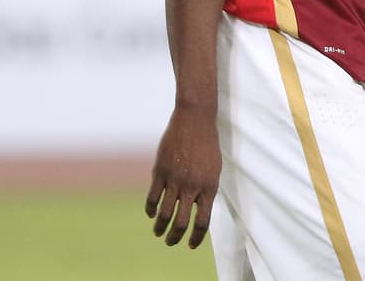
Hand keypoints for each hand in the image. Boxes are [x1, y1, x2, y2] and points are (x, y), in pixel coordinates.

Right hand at [145, 105, 221, 248]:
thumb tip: (198, 209)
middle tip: (170, 242)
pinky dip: (150, 210)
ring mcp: (175, 180)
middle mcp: (192, 187)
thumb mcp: (214, 169)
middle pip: (181, 223)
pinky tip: (151, 214)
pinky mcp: (160, 172)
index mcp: (209, 187)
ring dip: (160, 227)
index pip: (202, 222)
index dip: (196, 238)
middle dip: (175, 237)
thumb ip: (206, 190)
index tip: (191, 245)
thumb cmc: (208, 144)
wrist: (195, 120)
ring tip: (159, 232)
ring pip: (164, 214)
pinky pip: (152, 197)